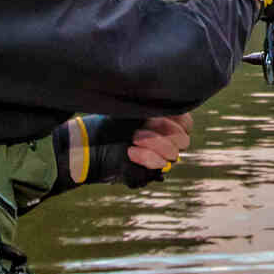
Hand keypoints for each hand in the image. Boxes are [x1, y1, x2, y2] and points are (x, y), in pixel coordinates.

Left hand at [53, 113, 192, 189]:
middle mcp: (163, 145)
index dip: (178, 119)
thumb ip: (153, 105)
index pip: (187, 125)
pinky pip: (159, 166)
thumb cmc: (107, 125)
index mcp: (164, 126)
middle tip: (141, 126)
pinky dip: (146, 156)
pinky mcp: (145, 175)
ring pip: (173, 154)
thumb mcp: (131, 110)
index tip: (158, 113)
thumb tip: (172, 98)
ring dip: (155, 143)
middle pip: (183, 140)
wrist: (86, 146)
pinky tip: (130, 151)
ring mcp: (156, 162)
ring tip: (134, 138)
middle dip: (164, 130)